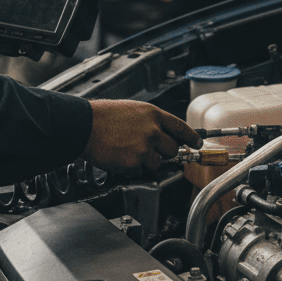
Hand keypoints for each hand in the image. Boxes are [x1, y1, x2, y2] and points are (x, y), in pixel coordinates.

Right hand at [82, 99, 201, 174]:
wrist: (84, 125)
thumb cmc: (104, 116)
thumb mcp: (133, 110)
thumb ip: (151, 121)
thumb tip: (164, 135)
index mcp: (153, 115)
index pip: (181, 127)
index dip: (191, 137)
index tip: (196, 144)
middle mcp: (153, 131)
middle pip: (172, 149)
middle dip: (162, 151)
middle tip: (146, 148)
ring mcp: (144, 148)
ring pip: (156, 163)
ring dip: (145, 160)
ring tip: (126, 149)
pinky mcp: (134, 163)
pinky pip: (139, 171)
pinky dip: (131, 167)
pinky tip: (119, 155)